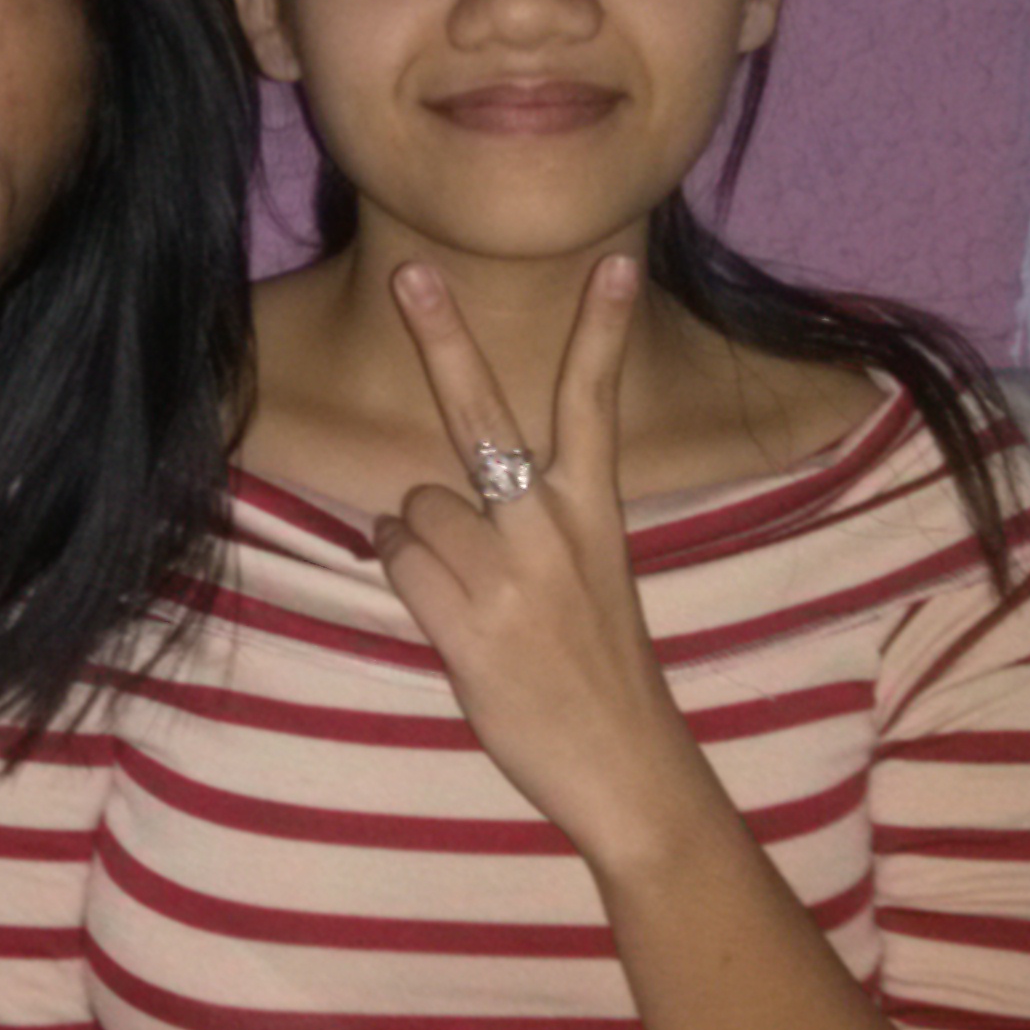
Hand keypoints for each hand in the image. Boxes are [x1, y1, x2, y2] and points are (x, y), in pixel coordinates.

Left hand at [373, 253, 709, 863]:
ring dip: (419, 540)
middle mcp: (553, 530)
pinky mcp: (470, 624)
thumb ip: (532, 525)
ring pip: (415, 507)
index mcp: (595, 513)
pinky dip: (406, 578)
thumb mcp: (592, 577)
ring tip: (467, 596)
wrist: (630, 767)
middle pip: (483, 417)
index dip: (602, 332)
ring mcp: (510, 575)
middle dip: (445, 339)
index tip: (615, 262)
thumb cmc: (601, 671)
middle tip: (411, 272)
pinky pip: (398, 562)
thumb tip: (432, 502)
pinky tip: (450, 620)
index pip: (595, 403)